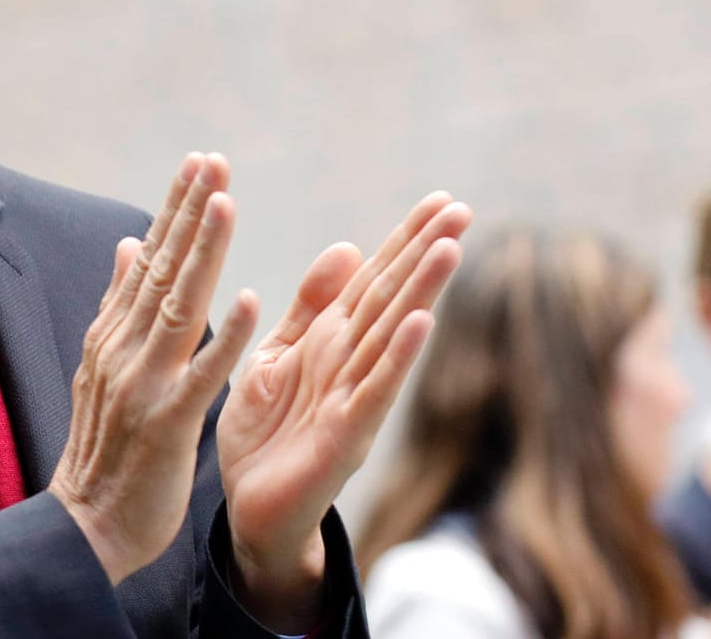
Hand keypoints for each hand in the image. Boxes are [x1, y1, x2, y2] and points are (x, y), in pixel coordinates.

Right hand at [50, 153, 259, 583]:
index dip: (174, 211)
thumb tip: (127, 244)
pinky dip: (227, 338)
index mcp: (113, 335)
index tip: (198, 164)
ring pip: (178, 307)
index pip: (147, 259)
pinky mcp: (167, 425)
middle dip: (188, 212)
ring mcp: (143, 385)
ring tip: (226, 204)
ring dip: (203, 254)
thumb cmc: (106, 450)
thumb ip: (119, 305)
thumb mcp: (103, 368)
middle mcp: (124, 350)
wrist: (86, 527)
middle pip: (161, 269)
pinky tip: (253, 303)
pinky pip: (202, 375)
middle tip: (213, 161)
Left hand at [216, 190, 470, 629]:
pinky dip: (398, 356)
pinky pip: (374, 390)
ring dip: (421, 292)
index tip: (442, 200)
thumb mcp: (278, 356)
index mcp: (330, 340)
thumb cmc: (265, 434)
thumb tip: (348, 247)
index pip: (375, 279)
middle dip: (425, 253)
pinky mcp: (345, 436)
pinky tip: (422, 321)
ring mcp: (354, 398)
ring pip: (392, 336)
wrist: (247, 511)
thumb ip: (311, 307)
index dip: (406, 240)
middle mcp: (351, 363)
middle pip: (393, 297)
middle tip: (462, 208)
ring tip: (450, 248)